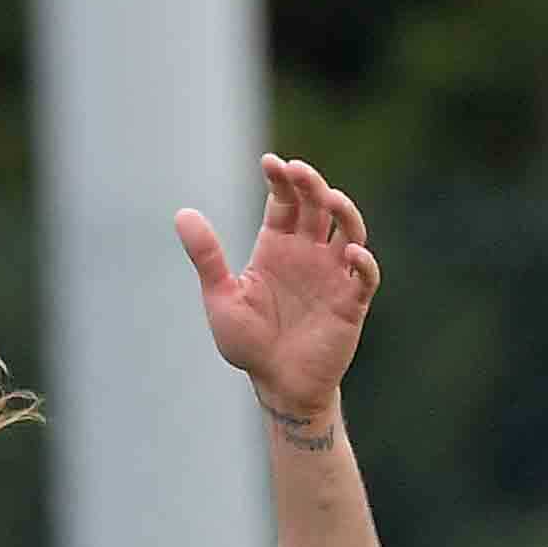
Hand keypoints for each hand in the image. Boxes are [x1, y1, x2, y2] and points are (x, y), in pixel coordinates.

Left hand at [179, 154, 378, 426]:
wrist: (276, 384)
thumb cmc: (248, 342)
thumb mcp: (221, 297)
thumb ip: (207, 256)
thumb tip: (183, 213)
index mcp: (277, 247)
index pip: (285, 202)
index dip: (281, 180)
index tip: (270, 162)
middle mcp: (309, 253)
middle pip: (317, 207)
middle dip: (310, 185)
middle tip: (298, 170)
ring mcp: (333, 274)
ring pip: (350, 231)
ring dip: (344, 212)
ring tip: (330, 198)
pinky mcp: (352, 301)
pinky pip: (365, 275)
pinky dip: (362, 262)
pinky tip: (349, 253)